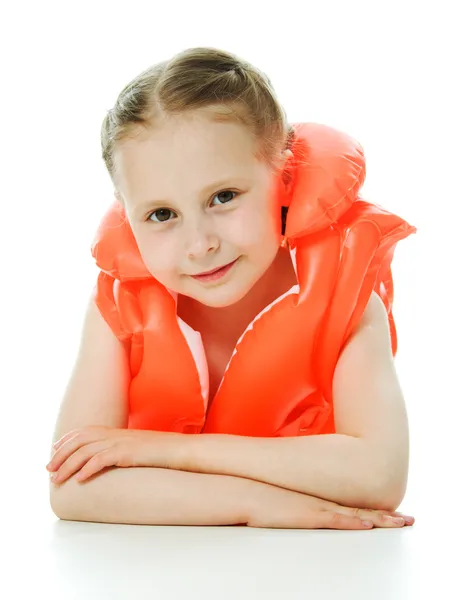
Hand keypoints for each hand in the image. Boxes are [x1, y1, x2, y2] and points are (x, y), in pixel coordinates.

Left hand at [46, 426, 183, 483]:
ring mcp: (122, 442)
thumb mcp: (137, 448)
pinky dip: (88, 469)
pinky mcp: (128, 453)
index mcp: (117, 431)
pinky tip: (80, 480)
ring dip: (68, 465)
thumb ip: (121, 450)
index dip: (66, 440)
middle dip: (60, 454)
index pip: (84, 431)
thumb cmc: (162, 452)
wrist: (181, 450)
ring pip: (86, 451)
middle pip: (80, 440)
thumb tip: (108, 460)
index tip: (54, 451)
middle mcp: (116, 434)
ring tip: (57, 479)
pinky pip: (102, 459)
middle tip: (48, 469)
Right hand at [247, 483, 414, 528]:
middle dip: (386, 517)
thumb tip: (303, 512)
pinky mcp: (308, 516)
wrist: (247, 492)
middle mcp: (323, 504)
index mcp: (319, 502)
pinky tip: (368, 524)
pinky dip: (354, 522)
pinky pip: (336, 521)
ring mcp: (317, 509)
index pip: (353, 508)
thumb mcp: (286, 504)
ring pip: (355, 515)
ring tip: (399, 522)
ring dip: (379, 520)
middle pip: (362, 511)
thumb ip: (299, 507)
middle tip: (406, 520)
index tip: (391, 514)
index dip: (375, 511)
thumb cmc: (263, 499)